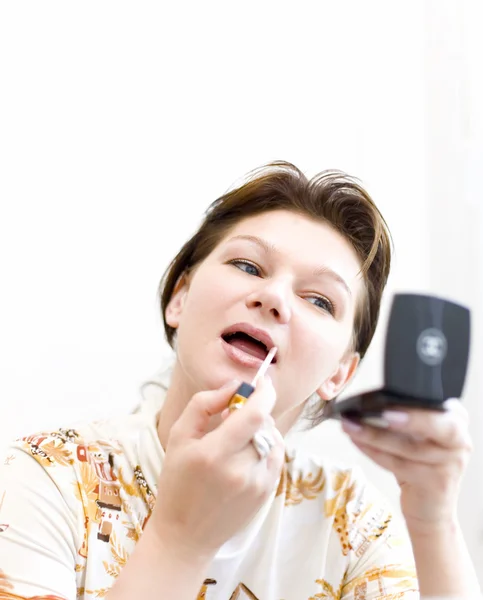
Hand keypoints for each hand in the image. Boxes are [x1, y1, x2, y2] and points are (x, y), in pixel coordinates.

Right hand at [149, 376, 284, 563]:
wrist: (186, 535)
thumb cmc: (178, 481)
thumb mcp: (179, 436)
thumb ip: (205, 403)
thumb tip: (234, 386)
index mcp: (214, 453)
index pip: (255, 413)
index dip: (264, 392)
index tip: (261, 382)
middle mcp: (240, 470)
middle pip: (265, 423)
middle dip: (256, 410)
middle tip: (236, 414)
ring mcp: (257, 483)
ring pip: (273, 438)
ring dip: (262, 428)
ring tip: (240, 436)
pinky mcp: (267, 492)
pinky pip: (276, 456)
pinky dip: (267, 445)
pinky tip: (247, 452)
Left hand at [341, 399, 472, 532]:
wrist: (430, 508)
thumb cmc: (420, 464)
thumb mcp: (419, 437)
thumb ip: (407, 419)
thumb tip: (370, 403)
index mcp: (456, 420)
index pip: (437, 406)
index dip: (416, 405)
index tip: (392, 402)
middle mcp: (459, 441)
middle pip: (435, 425)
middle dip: (409, 418)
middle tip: (381, 413)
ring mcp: (449, 464)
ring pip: (408, 447)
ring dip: (374, 435)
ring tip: (350, 425)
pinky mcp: (434, 484)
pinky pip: (398, 465)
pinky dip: (373, 452)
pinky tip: (357, 441)